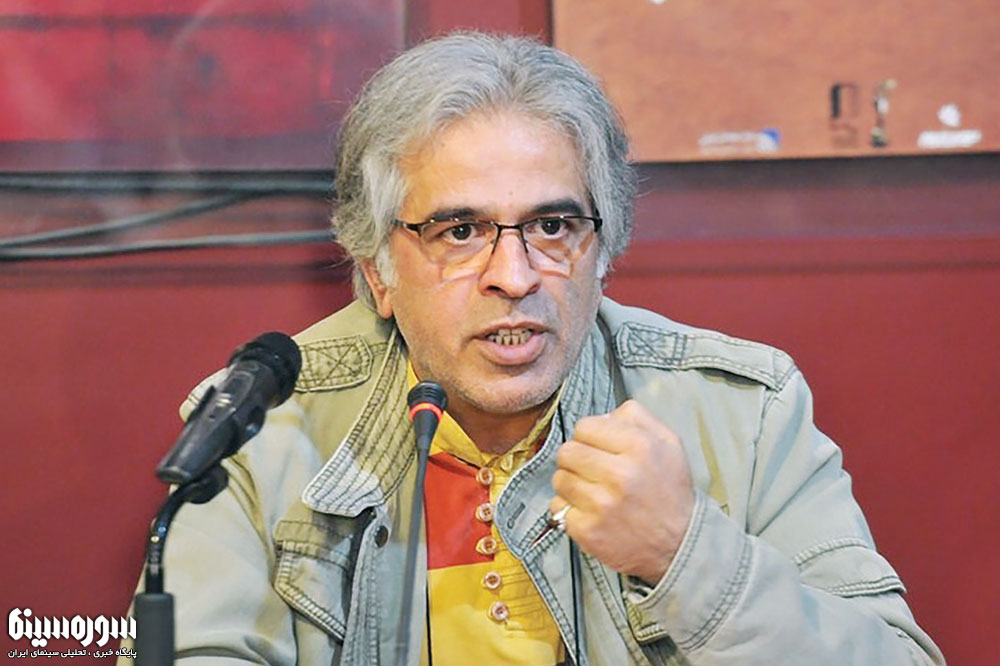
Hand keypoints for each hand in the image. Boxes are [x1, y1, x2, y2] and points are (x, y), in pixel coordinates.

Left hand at [550, 400, 694, 584]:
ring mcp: (602, 505)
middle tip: (591, 469)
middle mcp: (620, 474)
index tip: (598, 447)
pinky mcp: (589, 531)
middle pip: (567, 451)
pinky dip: (569, 509)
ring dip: (571, 483)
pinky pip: (557, 507)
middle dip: (576, 458)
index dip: (589, 436)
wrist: (680, 544)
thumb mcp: (668, 442)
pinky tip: (590, 511)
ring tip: (591, 490)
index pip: (584, 427)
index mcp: (639, 446)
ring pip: (559, 478)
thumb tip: (603, 416)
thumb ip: (637, 417)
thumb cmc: (669, 490)